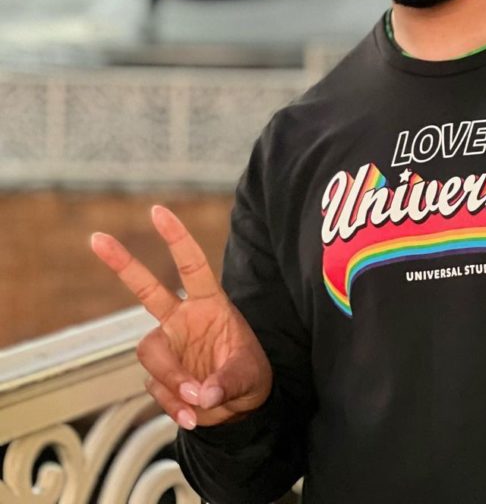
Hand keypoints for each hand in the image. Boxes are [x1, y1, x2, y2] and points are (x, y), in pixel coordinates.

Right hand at [91, 205, 272, 429]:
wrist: (240, 409)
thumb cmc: (248, 376)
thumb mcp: (249, 377)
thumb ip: (228, 382)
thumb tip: (202, 394)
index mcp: (209, 304)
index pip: (191, 265)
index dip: (176, 237)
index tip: (157, 210)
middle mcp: (182, 318)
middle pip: (146, 289)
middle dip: (122, 263)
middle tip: (96, 238)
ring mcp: (168, 345)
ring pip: (151, 355)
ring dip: (171, 379)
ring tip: (198, 401)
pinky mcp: (158, 374)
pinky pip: (156, 389)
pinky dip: (173, 405)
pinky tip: (192, 414)